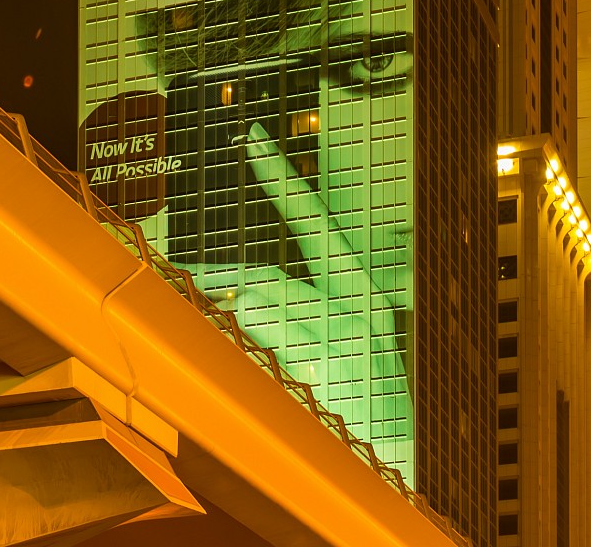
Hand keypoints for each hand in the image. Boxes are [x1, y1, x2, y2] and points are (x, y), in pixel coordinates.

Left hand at [182, 123, 412, 458]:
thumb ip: (295, 308)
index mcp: (356, 284)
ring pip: (263, 322)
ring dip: (246, 336)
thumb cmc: (363, 388)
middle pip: (268, 279)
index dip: (282, 178)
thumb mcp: (338, 336)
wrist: (401, 450)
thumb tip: (243, 293)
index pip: (312, 219)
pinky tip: (283, 384)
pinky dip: (263, 367)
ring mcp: (341, 341)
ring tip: (258, 348)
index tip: (253, 139)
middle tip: (189, 274)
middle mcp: (352, 304)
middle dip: (224, 282)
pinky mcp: (329, 374)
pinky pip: (272, 359)